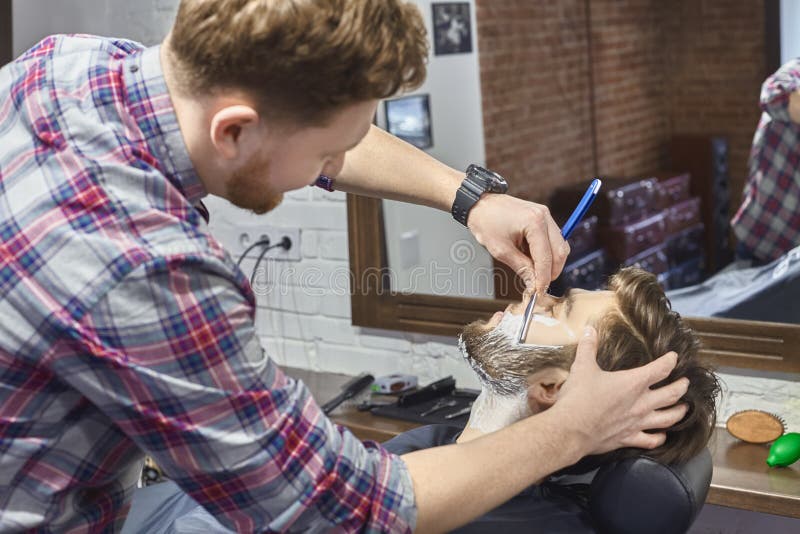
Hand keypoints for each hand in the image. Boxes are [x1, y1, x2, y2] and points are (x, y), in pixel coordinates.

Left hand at [467, 193, 569, 293]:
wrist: (479, 204)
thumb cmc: (486, 222)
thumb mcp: (501, 250)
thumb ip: (521, 268)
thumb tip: (533, 284)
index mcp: (534, 223)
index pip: (546, 257)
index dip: (544, 278)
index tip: (539, 292)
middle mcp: (544, 217)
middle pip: (560, 252)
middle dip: (552, 271)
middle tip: (539, 285)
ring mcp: (545, 215)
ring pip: (559, 246)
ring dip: (550, 263)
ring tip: (534, 273)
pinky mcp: (543, 218)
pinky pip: (553, 240)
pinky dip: (546, 253)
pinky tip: (533, 259)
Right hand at [554, 327, 689, 456]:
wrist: (571, 429)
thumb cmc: (578, 397)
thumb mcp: (582, 367)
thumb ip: (588, 347)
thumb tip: (589, 329)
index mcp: (633, 382)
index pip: (660, 369)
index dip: (670, 361)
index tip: (674, 357)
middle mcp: (641, 403)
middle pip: (671, 394)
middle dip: (681, 387)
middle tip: (686, 383)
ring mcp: (637, 422)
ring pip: (668, 418)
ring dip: (679, 413)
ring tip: (684, 409)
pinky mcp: (629, 438)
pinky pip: (651, 440)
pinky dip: (659, 438)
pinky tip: (662, 436)